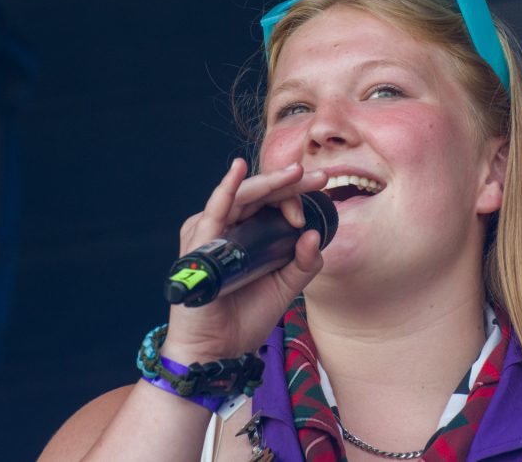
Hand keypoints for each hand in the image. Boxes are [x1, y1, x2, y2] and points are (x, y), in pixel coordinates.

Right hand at [161, 158, 327, 364]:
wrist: (218, 351)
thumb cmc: (244, 317)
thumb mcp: (285, 286)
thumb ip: (303, 263)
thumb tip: (315, 234)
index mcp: (244, 232)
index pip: (270, 202)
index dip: (295, 197)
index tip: (321, 201)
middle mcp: (226, 227)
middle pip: (259, 194)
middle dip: (290, 183)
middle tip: (319, 176)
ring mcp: (211, 233)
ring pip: (242, 196)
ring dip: (270, 183)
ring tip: (296, 174)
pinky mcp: (200, 245)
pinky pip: (214, 211)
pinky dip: (227, 189)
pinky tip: (238, 170)